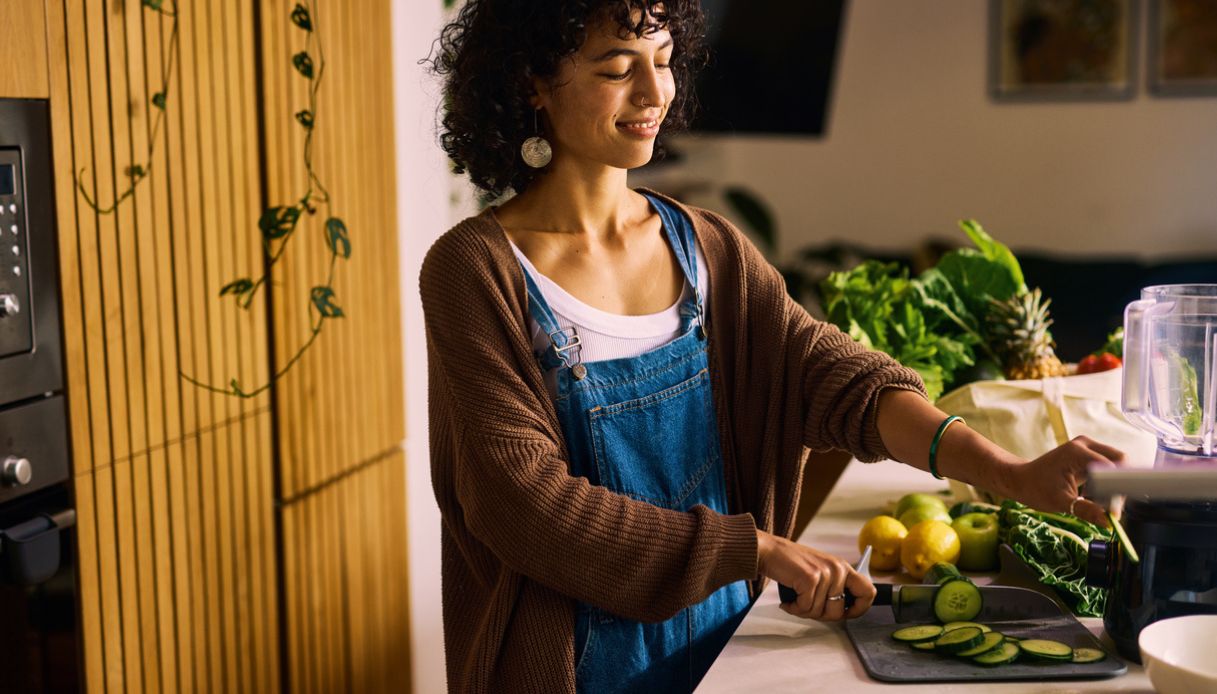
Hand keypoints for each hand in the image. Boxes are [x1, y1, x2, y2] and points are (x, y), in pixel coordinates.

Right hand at [757, 530, 875, 621]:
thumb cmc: (792, 564)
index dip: (859, 610)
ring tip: (795, 600)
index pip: (868, 592)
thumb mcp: (821, 571)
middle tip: (808, 608)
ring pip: (819, 612)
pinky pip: (805, 608)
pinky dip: (794, 609)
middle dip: (822, 616)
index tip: (846, 614)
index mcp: (843, 567)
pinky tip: (788, 602)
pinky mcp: (810, 578)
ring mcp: (825, 573)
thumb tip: (844, 612)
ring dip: (803, 612)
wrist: (769, 551)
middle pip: (840, 611)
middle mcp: (838, 569)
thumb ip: (835, 587)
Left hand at [1003, 435, 1124, 526]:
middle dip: (1121, 484)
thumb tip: (1108, 522)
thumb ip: (1086, 510)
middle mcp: (1085, 444)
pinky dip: (1107, 481)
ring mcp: (1087, 447)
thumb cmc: (1036, 489)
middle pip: (1120, 461)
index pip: (1112, 468)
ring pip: (1116, 463)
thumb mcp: (1061, 502)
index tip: (1115, 511)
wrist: (1021, 480)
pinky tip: (1093, 494)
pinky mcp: (1087, 454)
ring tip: (1100, 501)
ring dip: (1115, 483)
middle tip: (1112, 507)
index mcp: (1078, 452)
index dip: (1118, 490)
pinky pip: (1108, 466)